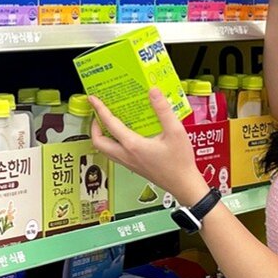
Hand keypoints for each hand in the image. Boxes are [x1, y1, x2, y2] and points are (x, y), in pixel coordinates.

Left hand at [89, 89, 208, 206]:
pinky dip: (111, 143)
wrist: (184, 185)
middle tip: (98, 113)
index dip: (99, 109)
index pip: (110, 124)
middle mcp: (127, 155)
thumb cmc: (180, 162)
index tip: (93, 99)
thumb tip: (153, 92)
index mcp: (133, 145)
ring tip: (106, 123)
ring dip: (101, 136)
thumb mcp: (175, 131)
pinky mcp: (134, 167)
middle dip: (94, 126)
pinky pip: (114, 154)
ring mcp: (129, 163)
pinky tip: (123, 135)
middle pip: (98, 142)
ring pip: (105, 150)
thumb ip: (163, 110)